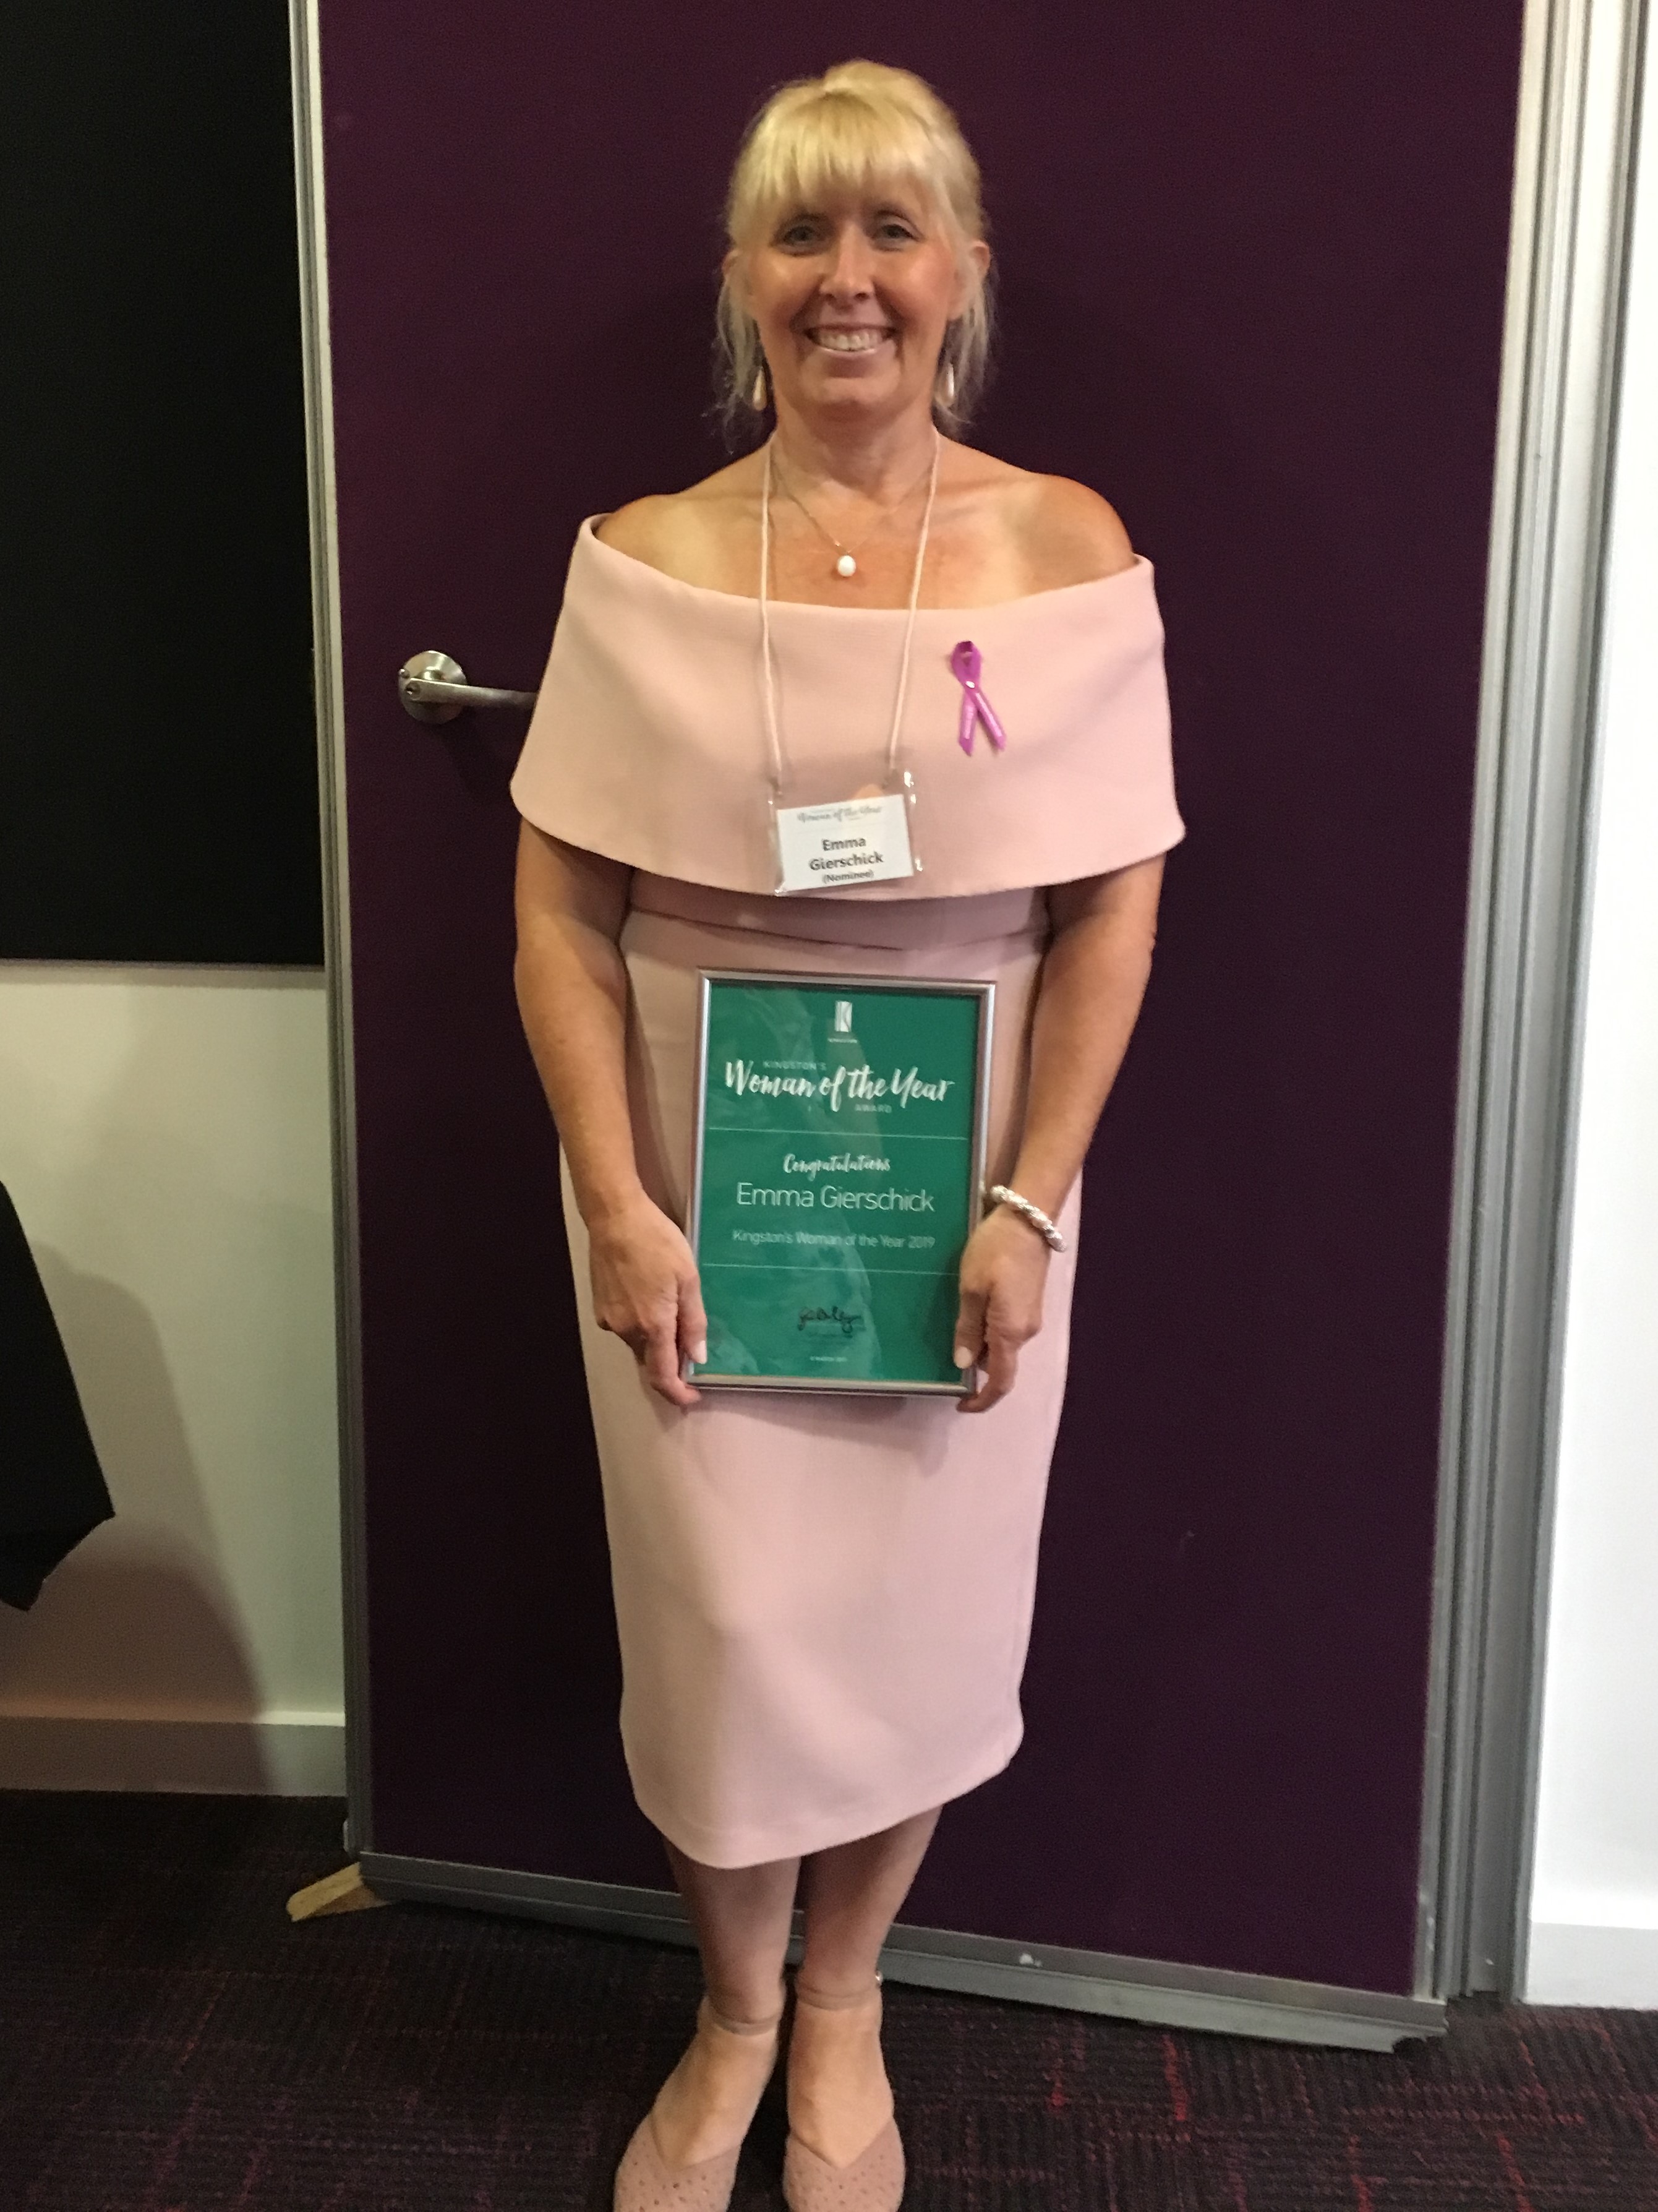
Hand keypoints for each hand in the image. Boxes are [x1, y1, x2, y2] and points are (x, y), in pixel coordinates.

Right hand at [588, 1193, 705, 1406]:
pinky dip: (640, 1324)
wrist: (614, 1218)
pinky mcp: (600, 1307)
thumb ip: (693, 1322)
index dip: (678, 1393)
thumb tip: (697, 1357)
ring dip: (655, 1339)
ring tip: (670, 1307)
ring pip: (637, 1343)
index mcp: (653, 1325)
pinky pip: (625, 1326)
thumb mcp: (688, 1279)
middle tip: (689, 1347)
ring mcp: (610, 1319)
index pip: (663, 1376)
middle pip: (650, 1360)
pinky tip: (649, 1296)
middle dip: (670, 1362)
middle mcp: (627, 1329)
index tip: (691, 1398)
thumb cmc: (657, 1242)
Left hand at [952, 1205, 1051, 1412]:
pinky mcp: (1029, 1300)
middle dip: (972, 1357)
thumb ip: (968, 1328)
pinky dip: (987, 1322)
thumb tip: (964, 1363)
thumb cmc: (996, 1251)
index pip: (1000, 1381)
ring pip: (999, 1340)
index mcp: (1010, 1332)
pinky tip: (971, 1300)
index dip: (982, 1400)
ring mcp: (1030, 1315)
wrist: (1027, 1218)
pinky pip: (1005, 1324)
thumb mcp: (971, 1289)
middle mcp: (1025, 1331)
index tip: (961, 1404)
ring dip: (978, 1335)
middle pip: (996, 1360)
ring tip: (955, 1310)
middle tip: (944, 1337)